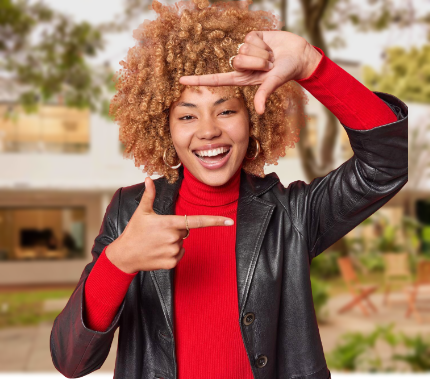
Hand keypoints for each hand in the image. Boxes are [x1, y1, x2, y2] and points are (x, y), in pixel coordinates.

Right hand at [105, 177, 233, 273]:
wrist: (124, 255)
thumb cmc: (134, 232)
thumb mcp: (141, 212)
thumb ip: (149, 195)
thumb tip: (148, 179)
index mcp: (169, 223)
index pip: (197, 221)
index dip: (214, 221)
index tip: (229, 221)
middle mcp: (174, 237)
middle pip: (185, 231)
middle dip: (175, 230)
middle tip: (158, 232)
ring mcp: (173, 251)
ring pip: (182, 243)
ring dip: (173, 242)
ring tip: (156, 242)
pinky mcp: (172, 263)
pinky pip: (180, 255)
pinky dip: (172, 253)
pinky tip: (158, 252)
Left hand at [178, 31, 321, 114]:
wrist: (299, 56)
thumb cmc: (287, 72)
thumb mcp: (274, 83)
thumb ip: (264, 94)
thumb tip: (258, 110)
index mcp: (242, 78)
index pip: (216, 80)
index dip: (199, 80)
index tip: (181, 81)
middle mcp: (241, 65)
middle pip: (237, 60)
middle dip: (256, 62)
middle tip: (269, 66)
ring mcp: (245, 51)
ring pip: (244, 49)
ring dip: (261, 53)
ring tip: (271, 57)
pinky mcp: (252, 38)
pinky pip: (250, 38)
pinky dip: (262, 43)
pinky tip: (269, 46)